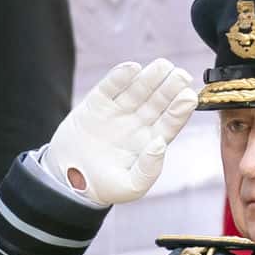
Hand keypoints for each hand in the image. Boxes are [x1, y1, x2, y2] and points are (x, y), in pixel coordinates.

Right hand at [39, 59, 198, 207]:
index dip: (180, 109)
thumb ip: (148, 170)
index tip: (188, 97)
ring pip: (138, 89)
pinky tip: (132, 68)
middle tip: (180, 75)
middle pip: (158, 100)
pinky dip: (120, 77)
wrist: (66, 180)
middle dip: (170, 87)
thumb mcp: (130, 188)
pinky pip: (110, 87)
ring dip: (150, 77)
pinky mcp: (96, 104)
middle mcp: (138, 122)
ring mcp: (118, 111)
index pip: (171, 121)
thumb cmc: (102, 186)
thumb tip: (160, 143)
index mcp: (151, 141)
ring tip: (162, 66)